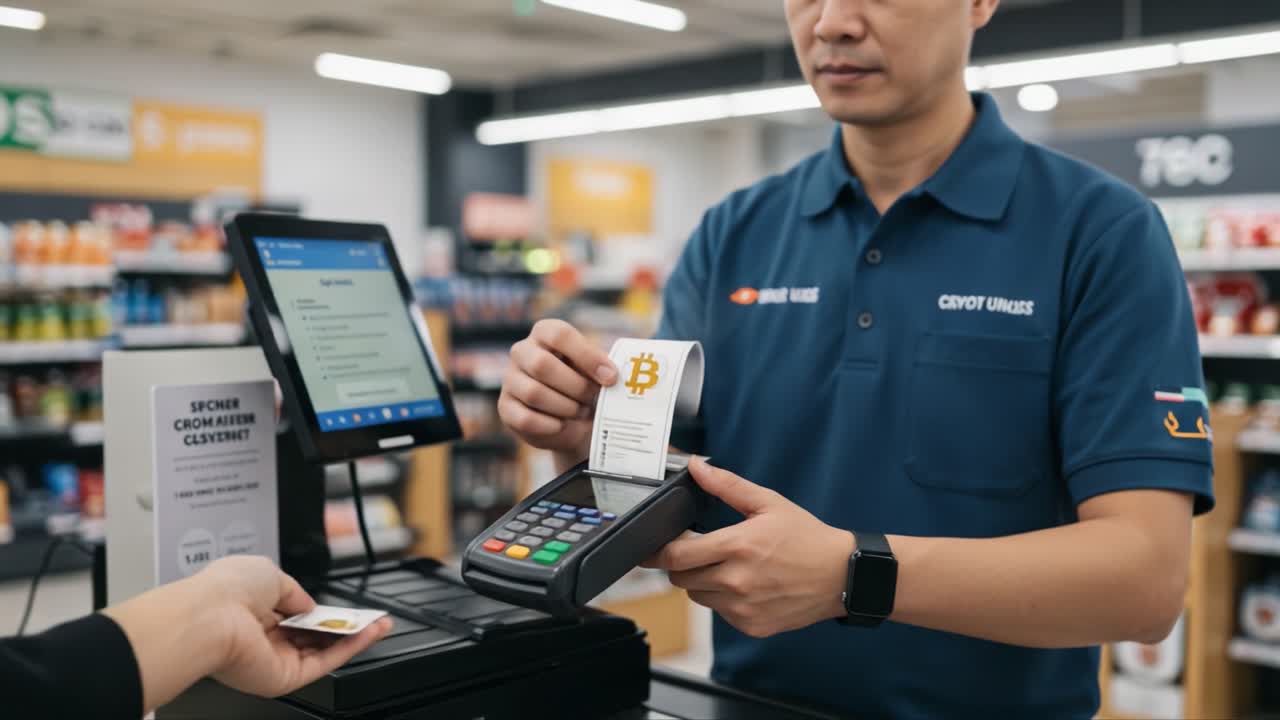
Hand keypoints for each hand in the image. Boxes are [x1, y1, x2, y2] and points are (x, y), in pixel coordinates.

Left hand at [198, 556, 390, 696]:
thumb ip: (297, 592)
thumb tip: (311, 605)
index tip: (346, 606)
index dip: (323, 609)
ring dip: (353, 637)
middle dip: (343, 625)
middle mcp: (263, 637)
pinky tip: (368, 634)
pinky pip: (323, 663)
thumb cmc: (226, 590)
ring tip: (380, 624)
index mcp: (253, 609)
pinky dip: (349, 648)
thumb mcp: (270, 573)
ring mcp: (273, 658)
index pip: (296, 613)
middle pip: (313, 634)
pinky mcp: (283, 677)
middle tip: (371, 617)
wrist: (208, 619)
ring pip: (322, 651)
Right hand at [499, 319, 616, 460]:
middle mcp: (522, 351)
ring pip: (534, 393)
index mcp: (545, 333)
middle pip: (542, 365)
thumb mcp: (595, 371)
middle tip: (593, 398)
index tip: (611, 377)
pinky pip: (525, 418)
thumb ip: (603, 368)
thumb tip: (612, 375)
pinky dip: (550, 425)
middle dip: (575, 386)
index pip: (560, 335)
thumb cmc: (585, 385)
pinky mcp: (505, 407)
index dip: (587, 356)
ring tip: (580, 411)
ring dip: (565, 407)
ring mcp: (510, 379)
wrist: (571, 419)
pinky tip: (562, 424)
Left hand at [646, 459, 854, 637]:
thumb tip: (696, 466)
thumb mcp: (768, 503)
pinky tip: (746, 586)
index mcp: (737, 546)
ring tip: (728, 567)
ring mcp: (743, 607)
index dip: (661, 551)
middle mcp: (736, 581)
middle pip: (681, 578)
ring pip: (698, 597)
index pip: (676, 555)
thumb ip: (727, 485)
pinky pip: (720, 613)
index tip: (657, 545)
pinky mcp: (751, 625)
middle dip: (683, 564)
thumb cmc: (807, 537)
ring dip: (702, 582)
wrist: (842, 574)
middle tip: (701, 551)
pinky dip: (724, 600)